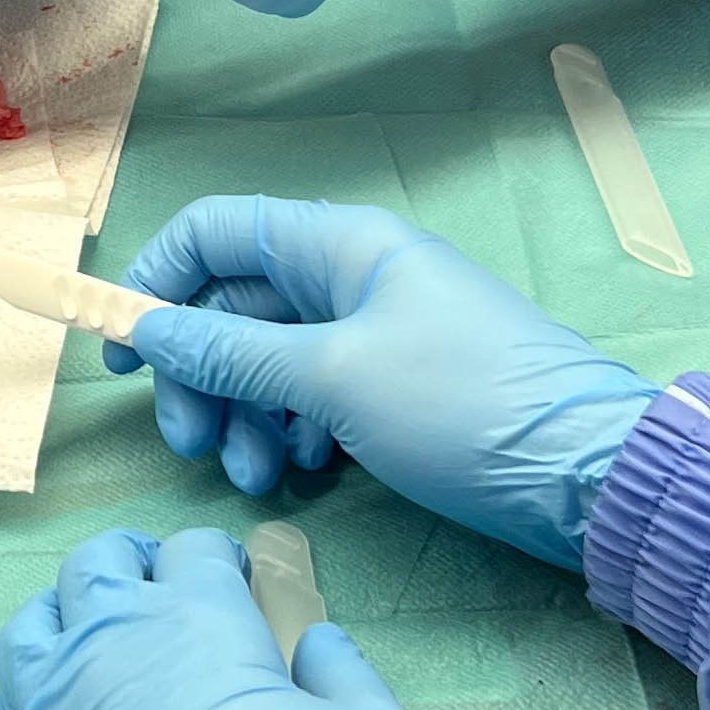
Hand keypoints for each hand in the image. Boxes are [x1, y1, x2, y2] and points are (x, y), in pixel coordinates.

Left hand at [0, 526, 437, 709]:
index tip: (236, 581)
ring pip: (29, 631)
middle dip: (131, 565)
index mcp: (199, 620)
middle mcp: (109, 649)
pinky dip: (23, 708)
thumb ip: (344, 673)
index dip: (218, 558)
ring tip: (96, 643)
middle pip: (96, 567)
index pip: (192, 550)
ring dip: (64, 621)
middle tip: (161, 591)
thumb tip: (317, 644)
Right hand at [108, 198, 654, 564]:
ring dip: (244, 416)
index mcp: (339, 243)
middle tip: (190, 445)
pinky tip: (303, 472)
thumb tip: (150, 330)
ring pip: (271, 358)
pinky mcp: (398, 386)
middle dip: (199, 373)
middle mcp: (353, 274)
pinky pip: (316, 393)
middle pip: (235, 303)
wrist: (588, 473)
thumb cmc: (463, 406)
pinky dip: (293, 429)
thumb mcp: (333, 381)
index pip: (213, 231)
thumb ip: (233, 355)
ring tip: (255, 478)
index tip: (122, 355)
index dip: (157, 282)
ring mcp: (378, 331)